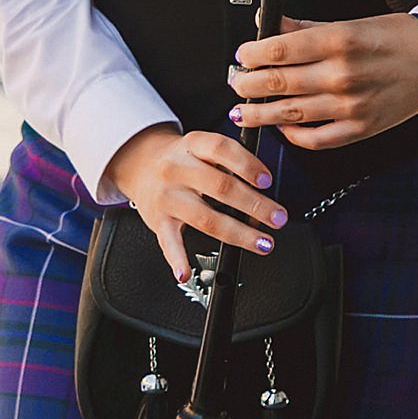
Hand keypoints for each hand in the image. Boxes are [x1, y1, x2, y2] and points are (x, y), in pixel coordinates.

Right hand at [107, 123, 284, 283]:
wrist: (139, 163)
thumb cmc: (182, 159)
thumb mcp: (204, 150)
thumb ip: (230, 167)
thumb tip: (262, 198)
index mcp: (193, 145)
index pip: (222, 149)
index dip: (247, 165)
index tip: (267, 181)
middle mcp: (178, 169)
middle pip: (220, 187)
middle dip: (255, 205)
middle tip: (278, 218)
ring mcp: (167, 197)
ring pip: (205, 217)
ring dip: (239, 233)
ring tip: (262, 243)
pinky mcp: (157, 221)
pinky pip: (168, 243)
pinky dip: (177, 260)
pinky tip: (186, 272)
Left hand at [230, 11, 417, 148]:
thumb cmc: (396, 39)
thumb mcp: (350, 22)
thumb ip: (305, 27)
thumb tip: (270, 25)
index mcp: (339, 41)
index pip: (279, 50)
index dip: (251, 54)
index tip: (242, 56)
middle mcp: (343, 74)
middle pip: (278, 83)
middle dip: (248, 85)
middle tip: (237, 84)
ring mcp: (351, 106)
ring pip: (290, 114)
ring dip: (260, 114)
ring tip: (243, 112)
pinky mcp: (360, 129)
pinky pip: (316, 139)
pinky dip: (293, 135)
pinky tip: (282, 127)